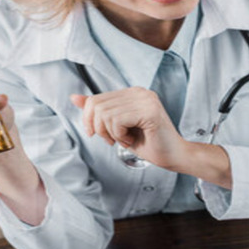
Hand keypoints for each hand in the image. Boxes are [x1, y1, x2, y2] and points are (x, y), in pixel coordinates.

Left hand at [70, 87, 187, 169]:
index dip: (90, 120)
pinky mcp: (149, 111)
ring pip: (105, 114)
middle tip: (114, 140)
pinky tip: (131, 139)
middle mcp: (140, 92)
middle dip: (100, 128)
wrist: (174, 156)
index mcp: (132, 93)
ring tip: (126, 139)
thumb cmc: (149, 143)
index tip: (101, 135)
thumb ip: (98, 111)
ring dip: (111, 134)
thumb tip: (74, 98)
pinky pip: (117, 121)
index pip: (95, 99)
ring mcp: (146, 100)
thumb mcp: (118, 126)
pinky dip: (119, 135)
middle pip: (97, 106)